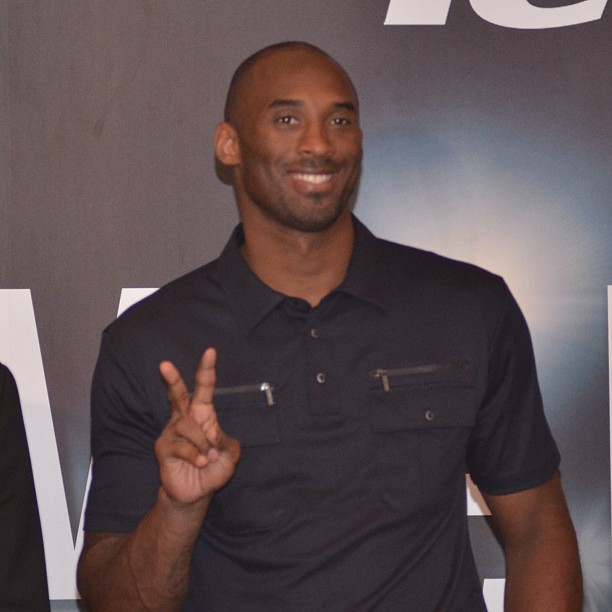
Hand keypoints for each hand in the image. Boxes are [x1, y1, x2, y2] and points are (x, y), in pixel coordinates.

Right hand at [156, 348, 240, 505]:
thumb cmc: (213, 469)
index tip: (210, 351)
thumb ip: (226, 441)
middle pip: (177, 394)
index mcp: (203, 415)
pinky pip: (181, 446)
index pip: (204, 388)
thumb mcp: (230, 454)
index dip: (207, 370)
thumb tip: (211, 432)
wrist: (196, 494)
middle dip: (172, 379)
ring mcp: (172, 433)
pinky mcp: (163, 448)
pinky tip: (201, 463)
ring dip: (203, 443)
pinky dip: (196, 455)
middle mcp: (185, 419)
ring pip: (187, 426)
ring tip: (208, 458)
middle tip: (164, 364)